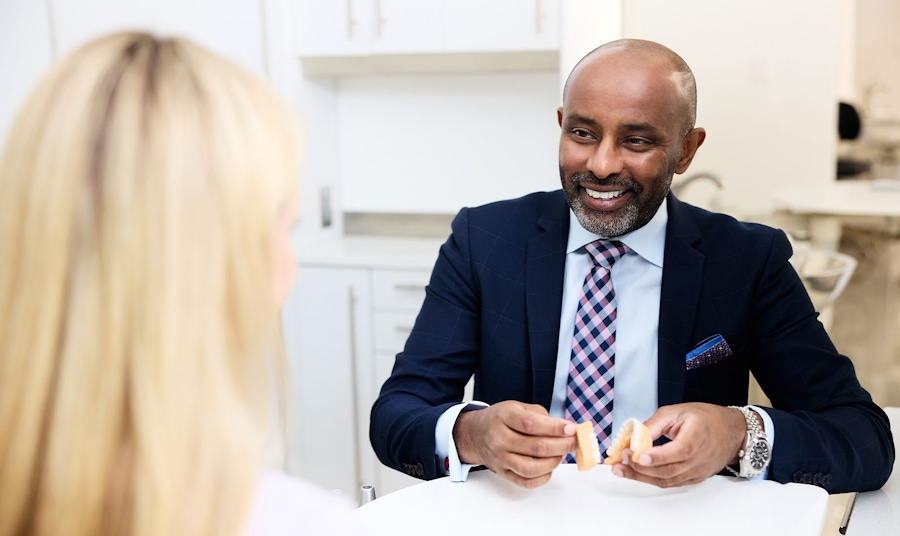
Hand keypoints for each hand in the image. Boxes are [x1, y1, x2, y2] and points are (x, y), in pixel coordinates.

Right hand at [453, 401, 575, 488]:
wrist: (475, 434)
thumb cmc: (501, 419)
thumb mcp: (518, 407)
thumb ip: (542, 416)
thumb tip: (566, 430)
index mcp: (504, 416)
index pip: (531, 424)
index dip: (554, 428)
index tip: (571, 429)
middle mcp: (499, 439)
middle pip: (536, 447)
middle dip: (562, 446)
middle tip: (574, 442)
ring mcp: (500, 459)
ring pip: (532, 468)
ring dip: (554, 462)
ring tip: (561, 454)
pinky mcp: (503, 473)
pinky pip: (526, 482)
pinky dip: (544, 477)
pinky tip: (549, 467)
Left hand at [610, 403, 745, 486]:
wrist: (731, 431)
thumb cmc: (704, 418)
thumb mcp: (676, 411)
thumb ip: (654, 424)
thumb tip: (633, 437)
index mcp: (698, 435)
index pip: (679, 450)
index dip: (657, 456)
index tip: (636, 455)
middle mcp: (701, 457)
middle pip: (670, 470)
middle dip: (641, 468)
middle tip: (621, 461)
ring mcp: (699, 471)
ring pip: (668, 480)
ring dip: (642, 477)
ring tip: (621, 469)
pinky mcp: (695, 478)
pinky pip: (672, 483)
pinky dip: (652, 480)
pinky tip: (637, 473)